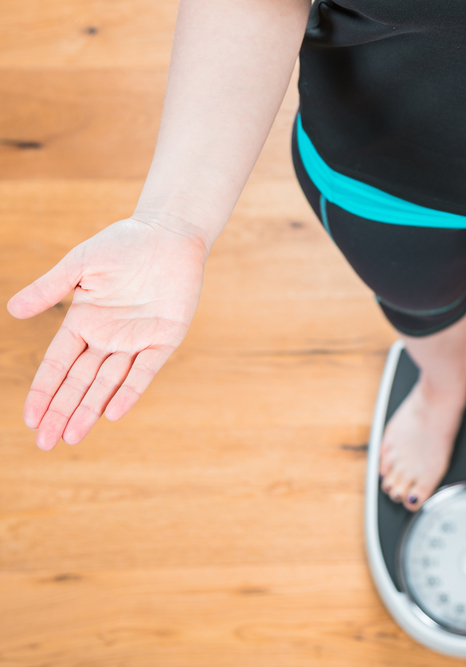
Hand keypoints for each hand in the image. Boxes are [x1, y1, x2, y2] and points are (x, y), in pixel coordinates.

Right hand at [7, 218, 208, 449]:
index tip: (30, 419)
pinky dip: (130, 391)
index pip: (58, 365)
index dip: (44, 391)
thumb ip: (51, 288)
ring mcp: (137, 340)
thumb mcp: (81, 264)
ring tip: (73, 437)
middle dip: (62, 411)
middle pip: (79, 382)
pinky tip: (113, 412)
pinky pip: (144, 370)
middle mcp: (108, 337)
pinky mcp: (165, 338)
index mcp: (84, 321)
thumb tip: (13, 311)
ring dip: (90, 410)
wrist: (169, 234)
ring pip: (108, 383)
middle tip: (46, 443)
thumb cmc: (124, 244)